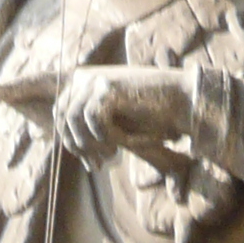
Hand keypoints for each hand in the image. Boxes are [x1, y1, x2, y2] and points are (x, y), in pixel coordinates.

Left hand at [51, 65, 199, 169]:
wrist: (182, 100)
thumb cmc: (153, 114)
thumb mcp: (117, 121)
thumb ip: (93, 128)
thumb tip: (74, 148)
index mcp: (85, 81)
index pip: (61, 113)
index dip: (72, 142)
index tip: (91, 164)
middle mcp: (87, 76)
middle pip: (62, 116)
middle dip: (79, 146)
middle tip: (98, 165)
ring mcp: (97, 80)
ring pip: (74, 120)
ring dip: (93, 143)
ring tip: (113, 153)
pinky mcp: (109, 88)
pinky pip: (94, 121)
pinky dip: (109, 136)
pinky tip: (126, 141)